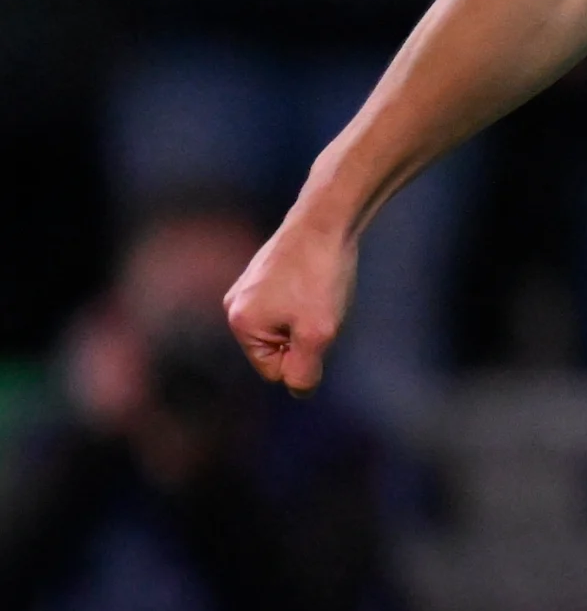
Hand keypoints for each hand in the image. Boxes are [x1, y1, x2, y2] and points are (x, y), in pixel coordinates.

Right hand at [224, 216, 357, 393]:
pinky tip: (319, 281)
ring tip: (321, 292)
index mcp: (240, 323)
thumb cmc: (321, 277)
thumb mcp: (318, 333)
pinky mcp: (263, 273)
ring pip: (285, 326)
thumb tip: (298, 390)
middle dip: (303, 338)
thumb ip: (305, 371)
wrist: (327, 220)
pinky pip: (288, 305)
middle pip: (278, 348)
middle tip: (321, 308)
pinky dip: (307, 300)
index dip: (304, 358)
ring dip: (308, 318)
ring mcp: (247, 287)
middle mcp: (234, 305)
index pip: (274, 371)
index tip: (317, 328)